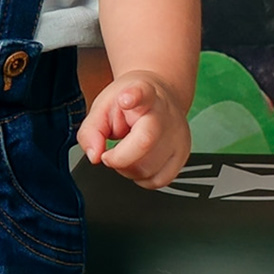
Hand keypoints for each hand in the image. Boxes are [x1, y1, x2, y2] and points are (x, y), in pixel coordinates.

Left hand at [77, 72, 192, 189]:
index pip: (142, 94)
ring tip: (125, 152)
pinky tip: (138, 162)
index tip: (126, 98)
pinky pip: (159, 180)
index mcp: (144, 94)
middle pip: (144, 143)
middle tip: (109, 153)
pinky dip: (143, 178)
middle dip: (119, 157)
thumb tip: (94, 156)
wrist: (157, 97)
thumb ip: (90, 131)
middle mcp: (165, 114)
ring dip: (128, 169)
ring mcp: (177, 135)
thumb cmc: (128, 103)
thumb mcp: (102, 107)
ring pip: (149, 168)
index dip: (134, 96)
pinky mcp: (183, 154)